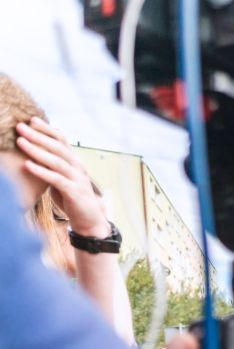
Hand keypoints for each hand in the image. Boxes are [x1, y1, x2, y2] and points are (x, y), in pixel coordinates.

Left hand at [15, 117, 109, 237]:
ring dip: (37, 151)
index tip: (31, 119)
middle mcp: (78, 167)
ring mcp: (77, 180)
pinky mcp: (74, 193)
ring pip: (56, 161)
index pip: (62, 140)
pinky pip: (56, 180)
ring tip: (20, 142)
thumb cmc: (71, 197)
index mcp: (75, 162)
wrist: (89, 220)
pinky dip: (41, 171)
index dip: (47, 129)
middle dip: (38, 135)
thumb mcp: (62, 177)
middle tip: (20, 126)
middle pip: (57, 147)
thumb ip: (53, 164)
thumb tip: (36, 149)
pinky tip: (28, 165)